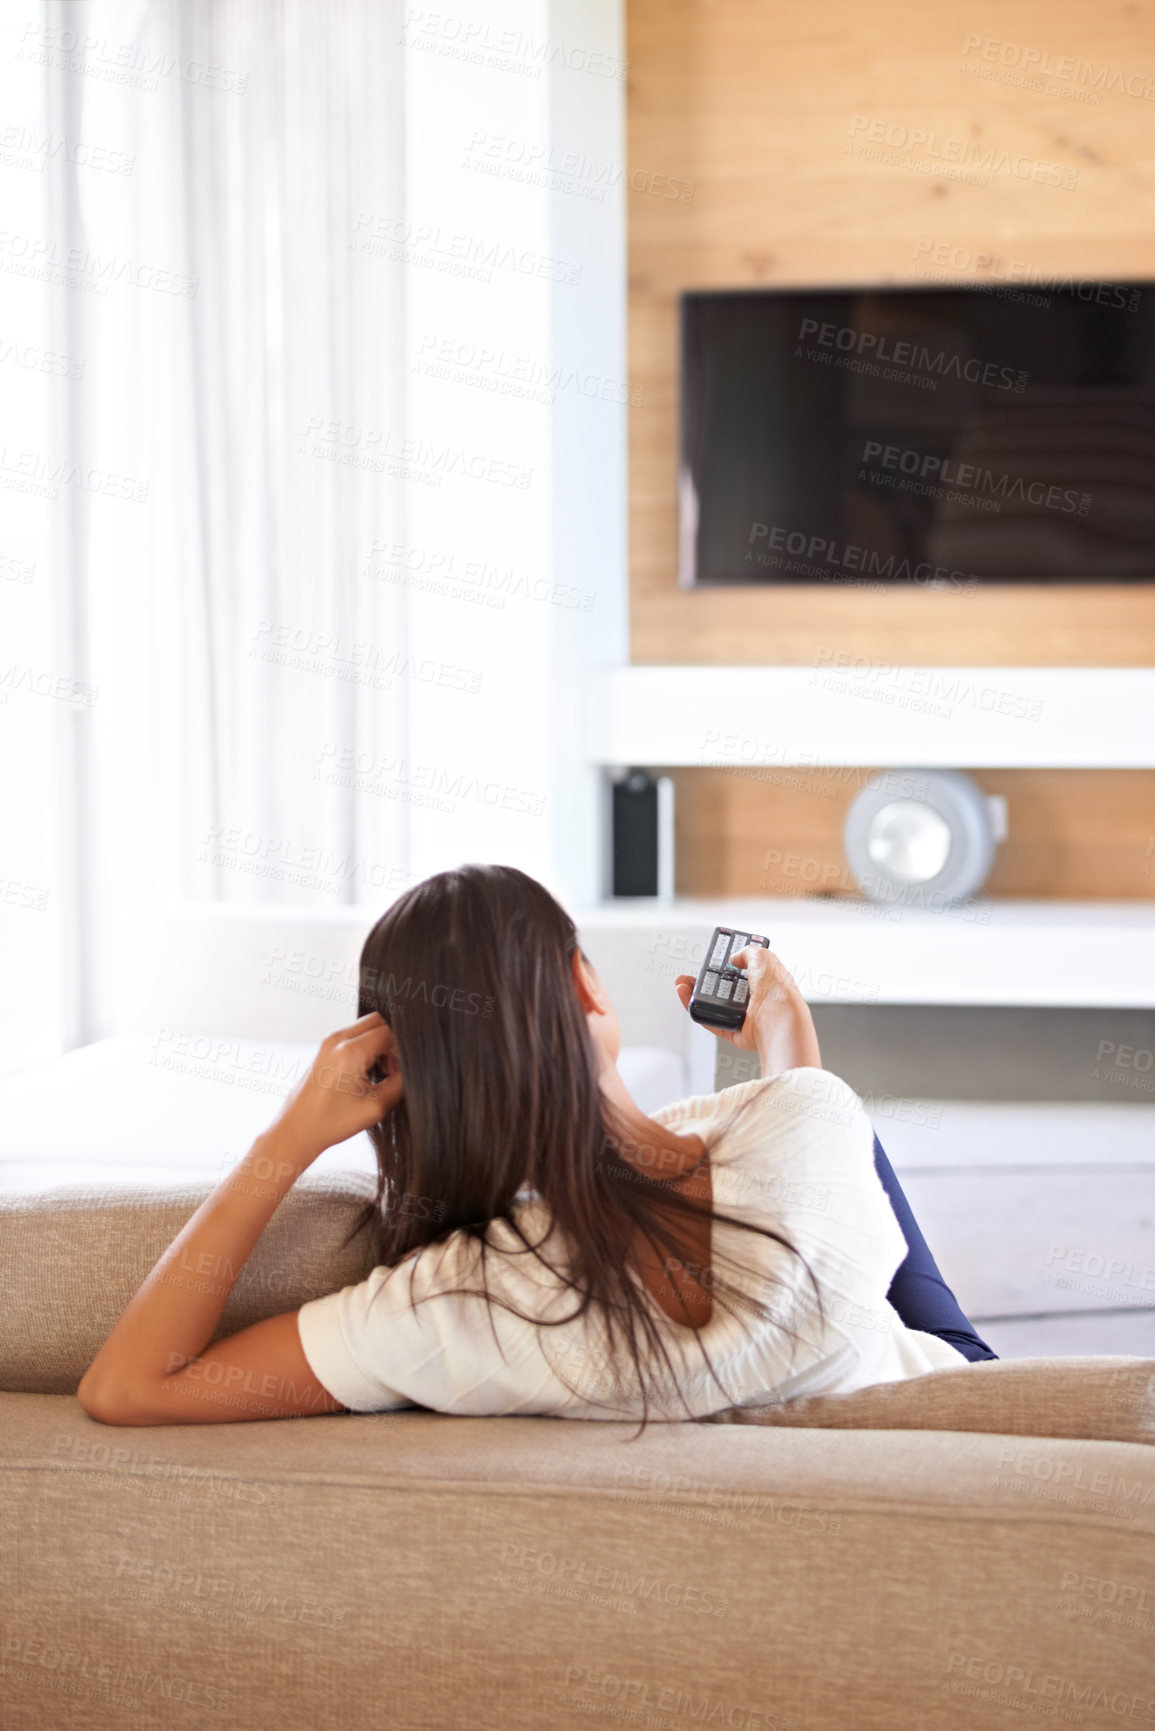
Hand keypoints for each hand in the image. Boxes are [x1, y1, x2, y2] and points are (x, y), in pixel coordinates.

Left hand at [265, 1012, 402, 1165]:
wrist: (297, 1131)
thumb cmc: (330, 1123)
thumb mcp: (375, 1107)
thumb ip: (399, 1084)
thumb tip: (410, 1070)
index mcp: (350, 1052)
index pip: (389, 1032)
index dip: (401, 1050)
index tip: (400, 1071)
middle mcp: (337, 1040)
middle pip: (377, 1022)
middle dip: (391, 1043)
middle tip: (392, 1070)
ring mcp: (328, 1043)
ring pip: (366, 1028)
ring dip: (378, 1045)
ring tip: (380, 1074)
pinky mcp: (324, 1049)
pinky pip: (353, 1037)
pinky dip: (366, 1048)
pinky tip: (366, 1074)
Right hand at [675, 943, 819, 1067]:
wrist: (777, 1019)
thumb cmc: (777, 989)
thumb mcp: (763, 956)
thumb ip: (746, 952)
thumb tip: (734, 958)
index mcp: (766, 982)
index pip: (744, 971)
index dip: (728, 965)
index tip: (713, 958)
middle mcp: (755, 1000)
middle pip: (724, 988)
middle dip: (705, 979)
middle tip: (691, 973)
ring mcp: (743, 1017)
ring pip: (713, 1004)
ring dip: (694, 993)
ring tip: (681, 982)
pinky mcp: (733, 1031)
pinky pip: (709, 1020)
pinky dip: (694, 1008)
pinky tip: (684, 994)